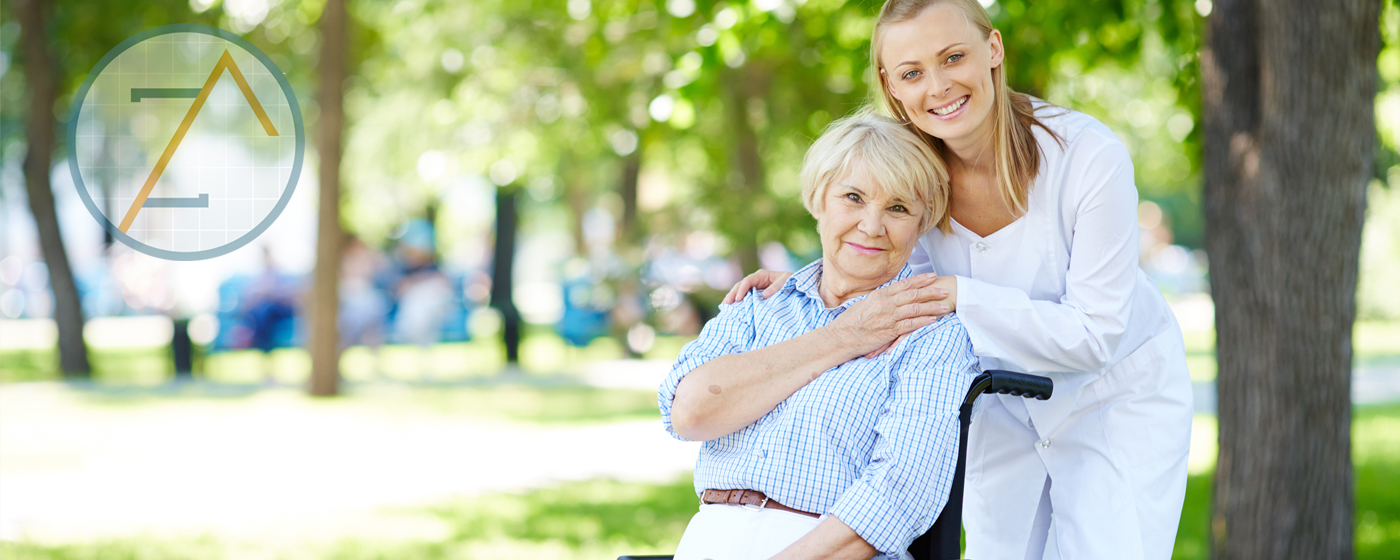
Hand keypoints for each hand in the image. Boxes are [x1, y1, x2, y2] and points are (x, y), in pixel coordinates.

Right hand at [723, 269, 794, 303]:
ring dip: (732, 298)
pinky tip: (732, 309)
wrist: (796, 286)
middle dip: (733, 294)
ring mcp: (755, 289)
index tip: (738, 299)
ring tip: (725, 306)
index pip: (748, 281)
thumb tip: (764, 296)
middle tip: (726, 303)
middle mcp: (756, 281)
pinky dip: (738, 303)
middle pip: (740, 286)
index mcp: (762, 275)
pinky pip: (745, 298)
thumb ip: (776, 287)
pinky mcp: (755, 296)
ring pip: (740, 292)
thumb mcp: (786, 281)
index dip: (742, 289)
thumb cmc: (792, 282)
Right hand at [830, 273, 952, 356]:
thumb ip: (878, 300)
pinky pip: (910, 324)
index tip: (932, 276)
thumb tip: (887, 296)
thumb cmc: (850, 322)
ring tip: (945, 305)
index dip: (919, 280)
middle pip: (913, 294)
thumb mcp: (864, 304)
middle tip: (945, 290)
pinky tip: (933, 320)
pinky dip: (923, 322)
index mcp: (880, 295)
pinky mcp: (889, 330)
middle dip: (931, 291)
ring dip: (932, 306)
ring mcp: (888, 317)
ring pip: (915, 308)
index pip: (904, 285)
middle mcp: (886, 303)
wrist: (841, 336)